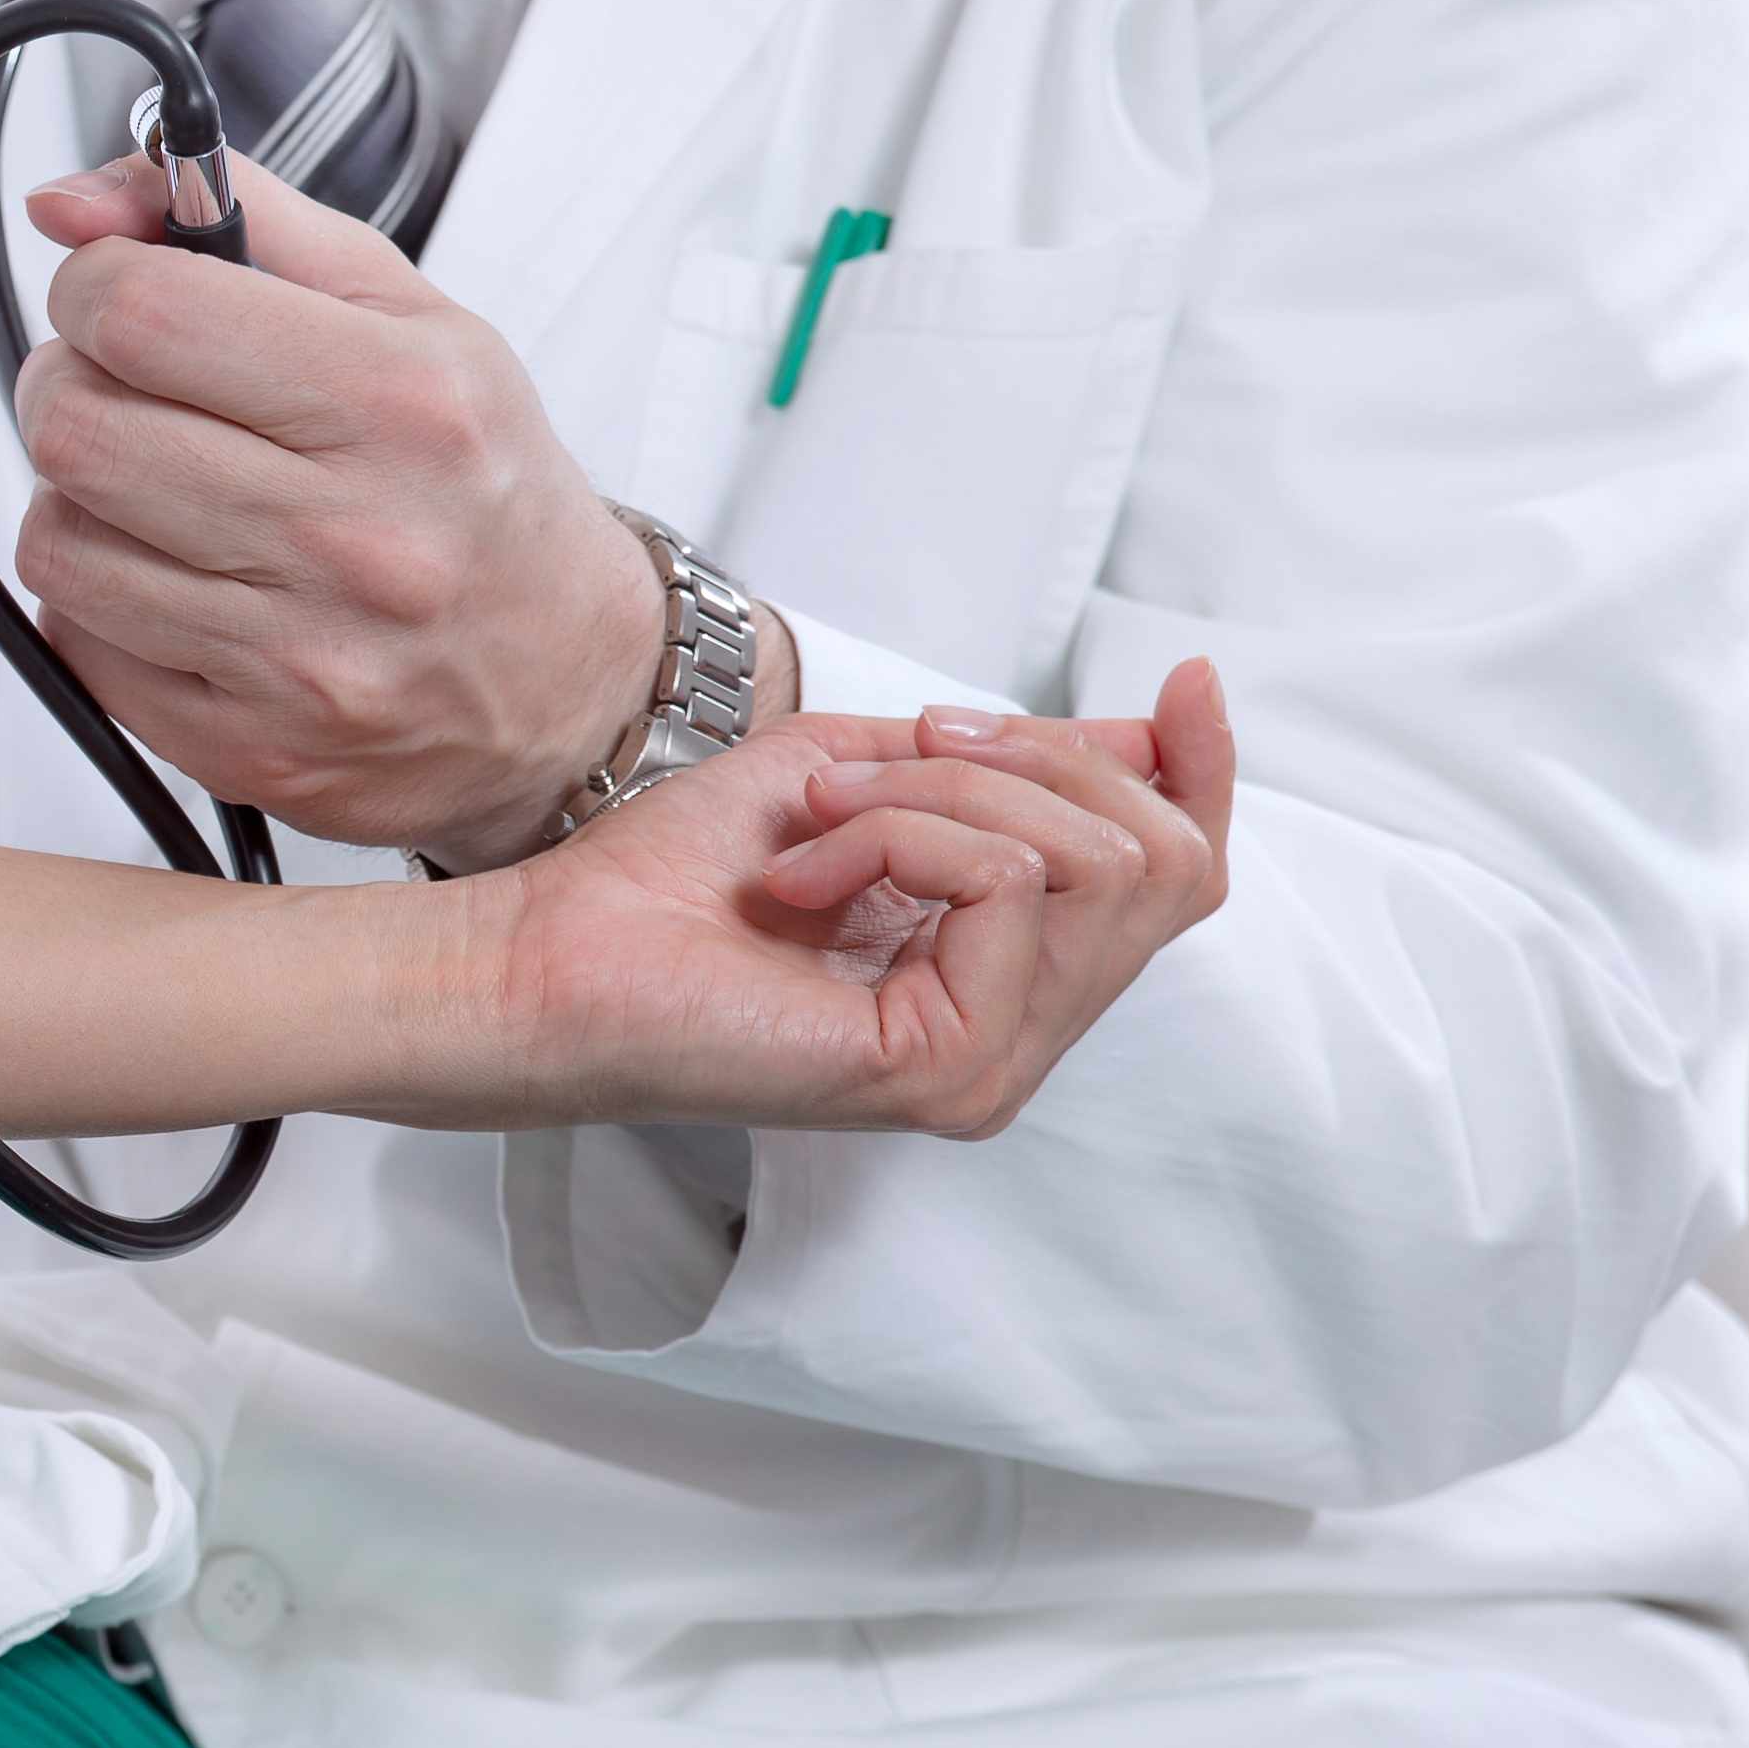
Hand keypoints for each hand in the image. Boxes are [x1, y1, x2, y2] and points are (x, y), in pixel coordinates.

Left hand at [14, 152, 710, 868]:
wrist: (569, 679)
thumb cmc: (481, 487)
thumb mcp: (409, 314)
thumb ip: (243, 219)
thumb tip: (70, 202)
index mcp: (401, 403)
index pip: (142, 314)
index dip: (93, 288)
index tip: (118, 296)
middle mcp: (354, 536)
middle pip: (77, 430)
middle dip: (70, 387)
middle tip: (122, 389)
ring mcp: (298, 659)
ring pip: (59, 543)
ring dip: (80, 501)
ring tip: (155, 490)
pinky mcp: (248, 749)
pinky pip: (80, 646)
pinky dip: (101, 602)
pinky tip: (177, 580)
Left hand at [440, 661, 1237, 1137]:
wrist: (548, 951)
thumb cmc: (676, 873)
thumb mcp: (868, 771)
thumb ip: (1010, 760)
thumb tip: (1157, 729)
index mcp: (1006, 974)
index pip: (1173, 879)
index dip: (1200, 772)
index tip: (1183, 680)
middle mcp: (1017, 1035)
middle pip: (1157, 860)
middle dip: (1030, 760)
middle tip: (895, 752)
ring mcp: (991, 1066)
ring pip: (1087, 861)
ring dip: (941, 792)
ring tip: (822, 818)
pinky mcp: (948, 1066)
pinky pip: (1008, 884)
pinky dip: (901, 835)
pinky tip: (805, 876)